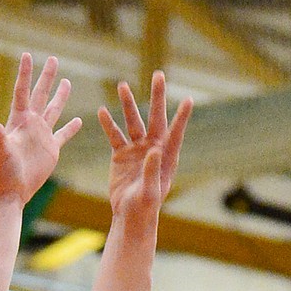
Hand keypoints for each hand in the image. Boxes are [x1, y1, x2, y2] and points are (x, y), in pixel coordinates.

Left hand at [0, 53, 81, 203]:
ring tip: (67, 81)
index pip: (23, 92)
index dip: (25, 74)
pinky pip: (63, 135)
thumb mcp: (0, 150)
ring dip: (60, 96)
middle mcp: (31, 124)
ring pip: (53, 110)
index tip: (27, 55)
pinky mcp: (51, 150)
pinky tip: (79, 120)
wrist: (11, 191)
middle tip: (53, 59)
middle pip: (40, 94)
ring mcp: (41, 136)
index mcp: (19, 121)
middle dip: (46, 77)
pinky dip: (71, 128)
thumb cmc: (3, 172)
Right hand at [99, 72, 192, 217]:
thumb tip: (155, 150)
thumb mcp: (150, 191)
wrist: (129, 215)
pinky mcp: (121, 154)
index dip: (182, 117)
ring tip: (122, 86)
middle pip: (156, 117)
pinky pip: (114, 135)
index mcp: (166, 156)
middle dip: (157, 97)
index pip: (175, 132)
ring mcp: (137, 149)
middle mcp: (153, 148)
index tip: (189, 100)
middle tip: (159, 74)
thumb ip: (153, 170)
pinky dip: (108, 124)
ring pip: (133, 122)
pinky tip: (102, 110)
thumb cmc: (145, 207)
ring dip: (128, 104)